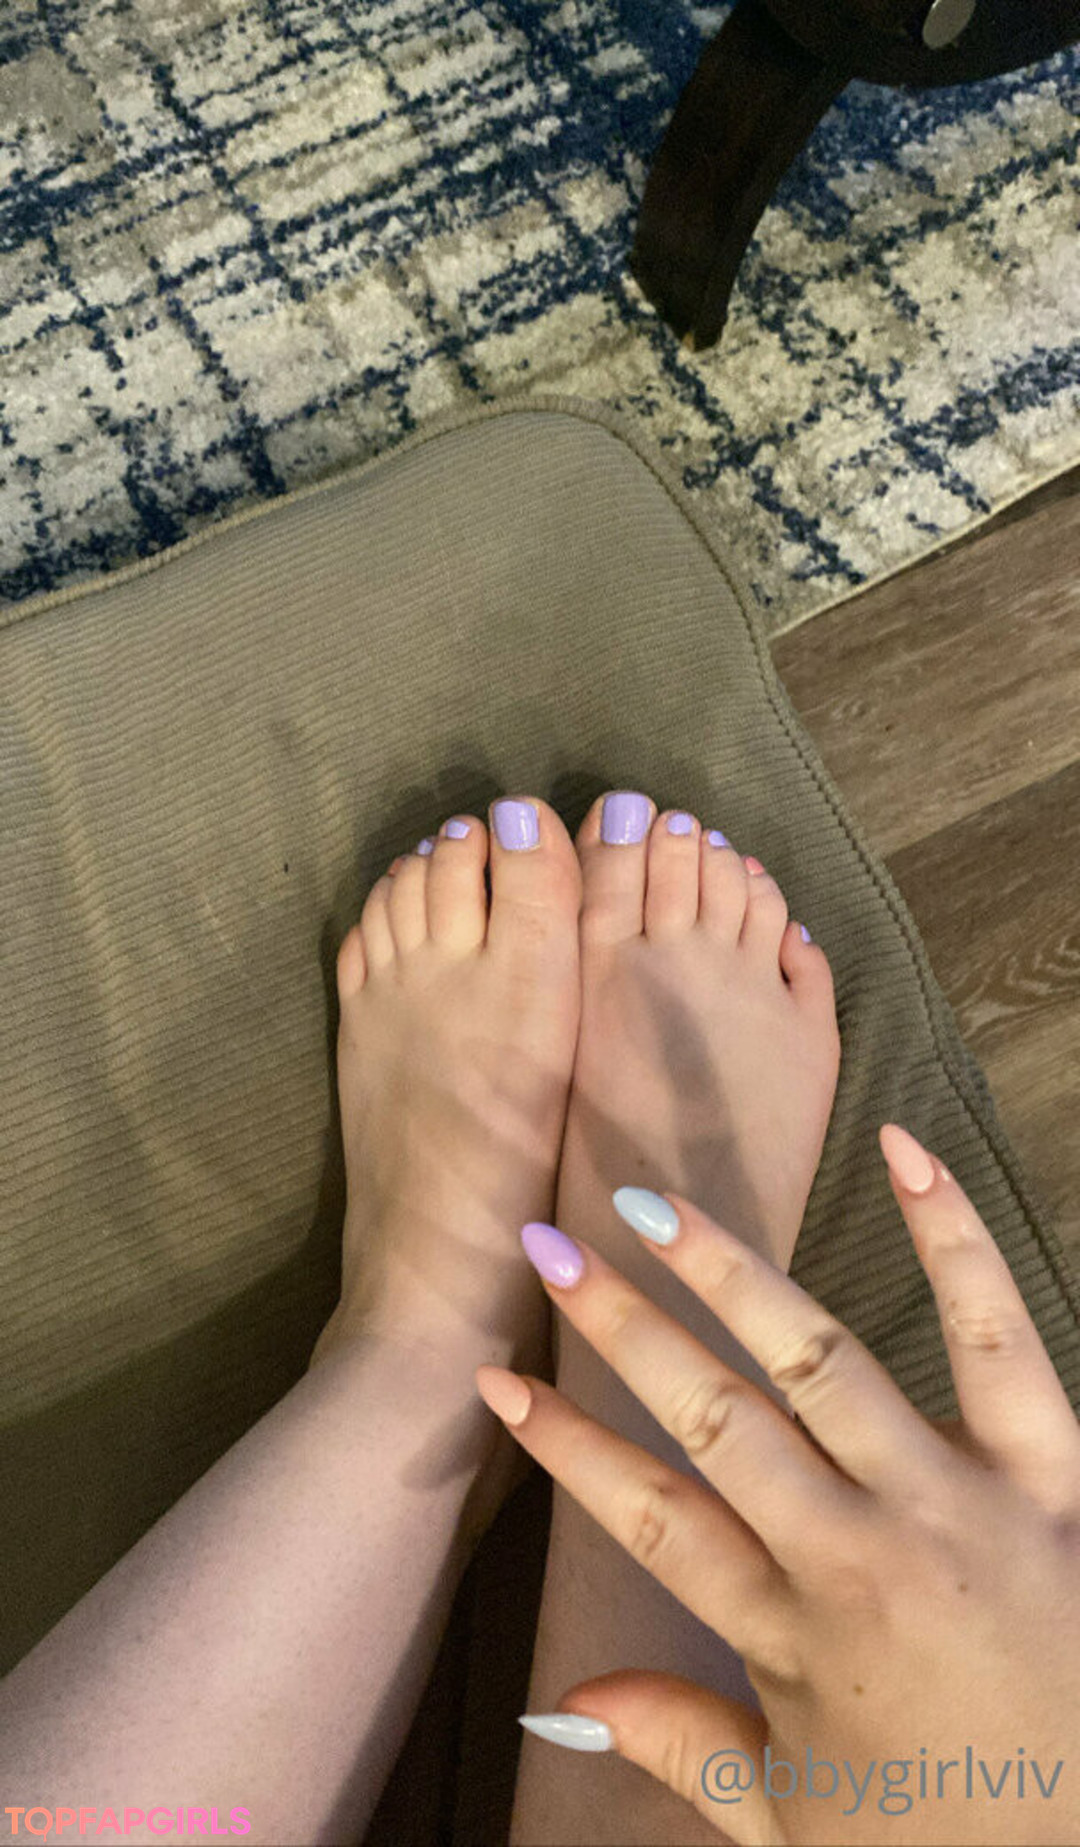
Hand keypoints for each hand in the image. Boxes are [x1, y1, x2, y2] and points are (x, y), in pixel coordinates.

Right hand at [476, 1124, 1079, 1844]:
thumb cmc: (956, 1840)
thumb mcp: (796, 1828)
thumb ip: (678, 1746)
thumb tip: (556, 1703)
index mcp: (792, 1636)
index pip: (649, 1516)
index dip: (566, 1445)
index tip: (499, 1381)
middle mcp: (856, 1553)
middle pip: (712, 1419)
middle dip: (619, 1330)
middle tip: (548, 1249)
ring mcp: (953, 1500)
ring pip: (818, 1360)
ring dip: (727, 1274)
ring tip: (651, 1206)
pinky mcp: (1049, 1471)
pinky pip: (996, 1336)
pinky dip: (951, 1239)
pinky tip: (903, 1152)